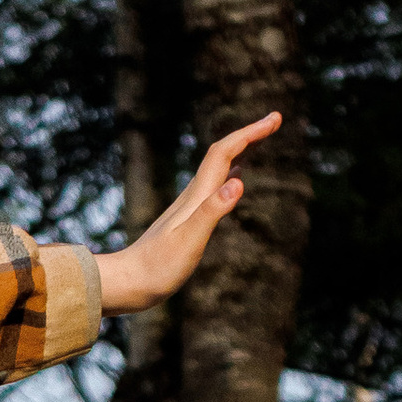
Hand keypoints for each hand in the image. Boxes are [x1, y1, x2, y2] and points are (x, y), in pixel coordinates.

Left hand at [95, 114, 281, 314]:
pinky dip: (228, 176)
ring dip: (240, 151)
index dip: (250, 134)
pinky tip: (232, 182)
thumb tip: (238, 182)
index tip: (276, 118)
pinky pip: (211, 188)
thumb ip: (212, 212)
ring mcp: (187, 208)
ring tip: (259, 141)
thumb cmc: (157, 268)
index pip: (225, 153)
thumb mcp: (189, 241)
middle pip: (222, 155)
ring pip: (217, 169)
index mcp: (196, 197)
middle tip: (275, 119)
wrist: (125, 283)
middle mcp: (191, 197)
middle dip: (250, 136)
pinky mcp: (184, 221)